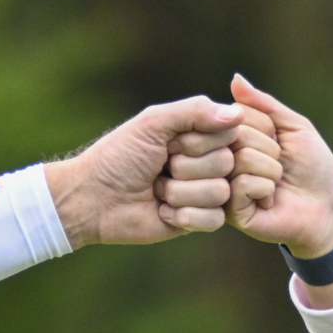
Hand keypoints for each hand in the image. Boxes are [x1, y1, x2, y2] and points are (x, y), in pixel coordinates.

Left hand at [47, 96, 248, 246]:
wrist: (94, 197)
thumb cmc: (120, 156)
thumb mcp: (153, 122)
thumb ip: (195, 111)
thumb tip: (238, 114)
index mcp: (201, 134)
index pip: (229, 133)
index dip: (196, 141)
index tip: (168, 143)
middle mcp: (209, 161)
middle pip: (226, 163)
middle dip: (185, 167)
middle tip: (159, 168)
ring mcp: (206, 192)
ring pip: (220, 192)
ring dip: (179, 192)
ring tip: (157, 190)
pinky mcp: (200, 221)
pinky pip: (213, 219)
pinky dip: (182, 215)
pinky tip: (162, 211)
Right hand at [222, 75, 332, 299]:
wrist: (326, 208)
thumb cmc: (313, 167)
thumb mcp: (294, 127)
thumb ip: (265, 104)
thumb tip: (236, 78)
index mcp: (234, 138)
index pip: (236, 113)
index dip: (267, 126)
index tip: (279, 142)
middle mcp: (223, 159)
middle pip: (237, 135)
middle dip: (270, 149)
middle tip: (281, 166)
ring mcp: (223, 185)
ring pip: (240, 159)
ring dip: (271, 170)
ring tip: (277, 184)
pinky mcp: (229, 212)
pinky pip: (241, 185)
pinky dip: (265, 189)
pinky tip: (269, 200)